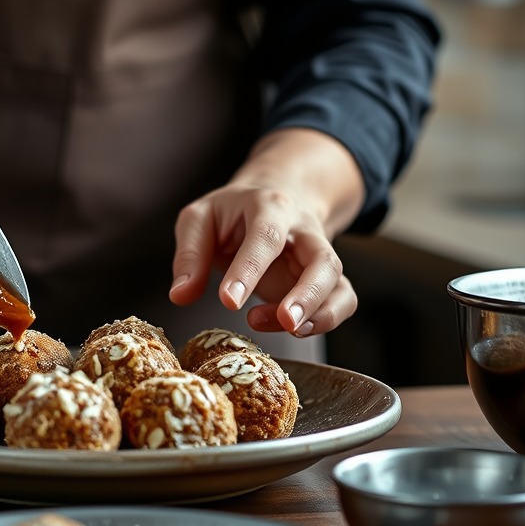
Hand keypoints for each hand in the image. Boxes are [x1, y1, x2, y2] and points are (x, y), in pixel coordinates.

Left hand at [167, 129, 363, 335]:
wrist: (274, 196)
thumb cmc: (232, 212)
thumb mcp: (200, 219)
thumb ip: (190, 255)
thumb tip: (181, 295)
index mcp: (268, 207)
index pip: (264, 237)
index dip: (249, 270)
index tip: (228, 301)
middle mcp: (302, 230)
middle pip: (322, 260)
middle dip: (307, 295)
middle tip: (284, 321)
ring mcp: (318, 255)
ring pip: (337, 283)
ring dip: (318, 313)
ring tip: (283, 327)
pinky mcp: (325, 279)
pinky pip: (343, 299)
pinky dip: (327, 319)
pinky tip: (294, 329)